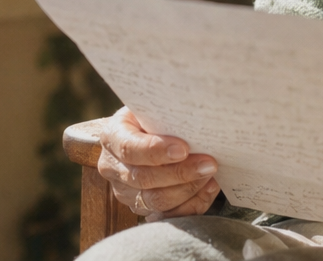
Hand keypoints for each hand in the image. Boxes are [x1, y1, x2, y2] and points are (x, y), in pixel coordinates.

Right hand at [97, 107, 219, 220]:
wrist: (148, 132)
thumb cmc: (154, 117)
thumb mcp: (154, 108)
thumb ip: (167, 115)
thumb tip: (195, 120)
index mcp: (112, 136)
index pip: (130, 148)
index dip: (156, 151)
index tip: (184, 149)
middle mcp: (112, 167)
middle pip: (144, 179)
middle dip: (181, 173)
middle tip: (208, 164)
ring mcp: (124, 192)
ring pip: (156, 201)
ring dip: (188, 190)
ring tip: (210, 176)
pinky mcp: (141, 209)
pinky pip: (168, 215)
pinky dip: (191, 204)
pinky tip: (208, 189)